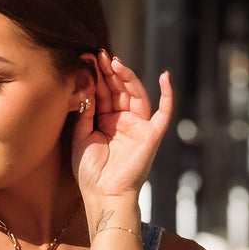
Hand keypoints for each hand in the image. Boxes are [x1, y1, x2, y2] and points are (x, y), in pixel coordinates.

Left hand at [72, 50, 173, 202]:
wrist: (103, 194)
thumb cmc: (89, 172)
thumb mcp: (80, 136)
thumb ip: (84, 111)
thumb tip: (87, 83)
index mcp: (105, 122)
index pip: (103, 93)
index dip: (96, 76)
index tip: (86, 59)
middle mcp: (123, 121)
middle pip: (118, 90)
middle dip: (109, 72)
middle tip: (98, 55)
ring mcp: (138, 127)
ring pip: (136, 95)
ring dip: (128, 77)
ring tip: (114, 62)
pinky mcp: (151, 135)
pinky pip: (164, 113)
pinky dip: (168, 95)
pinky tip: (165, 76)